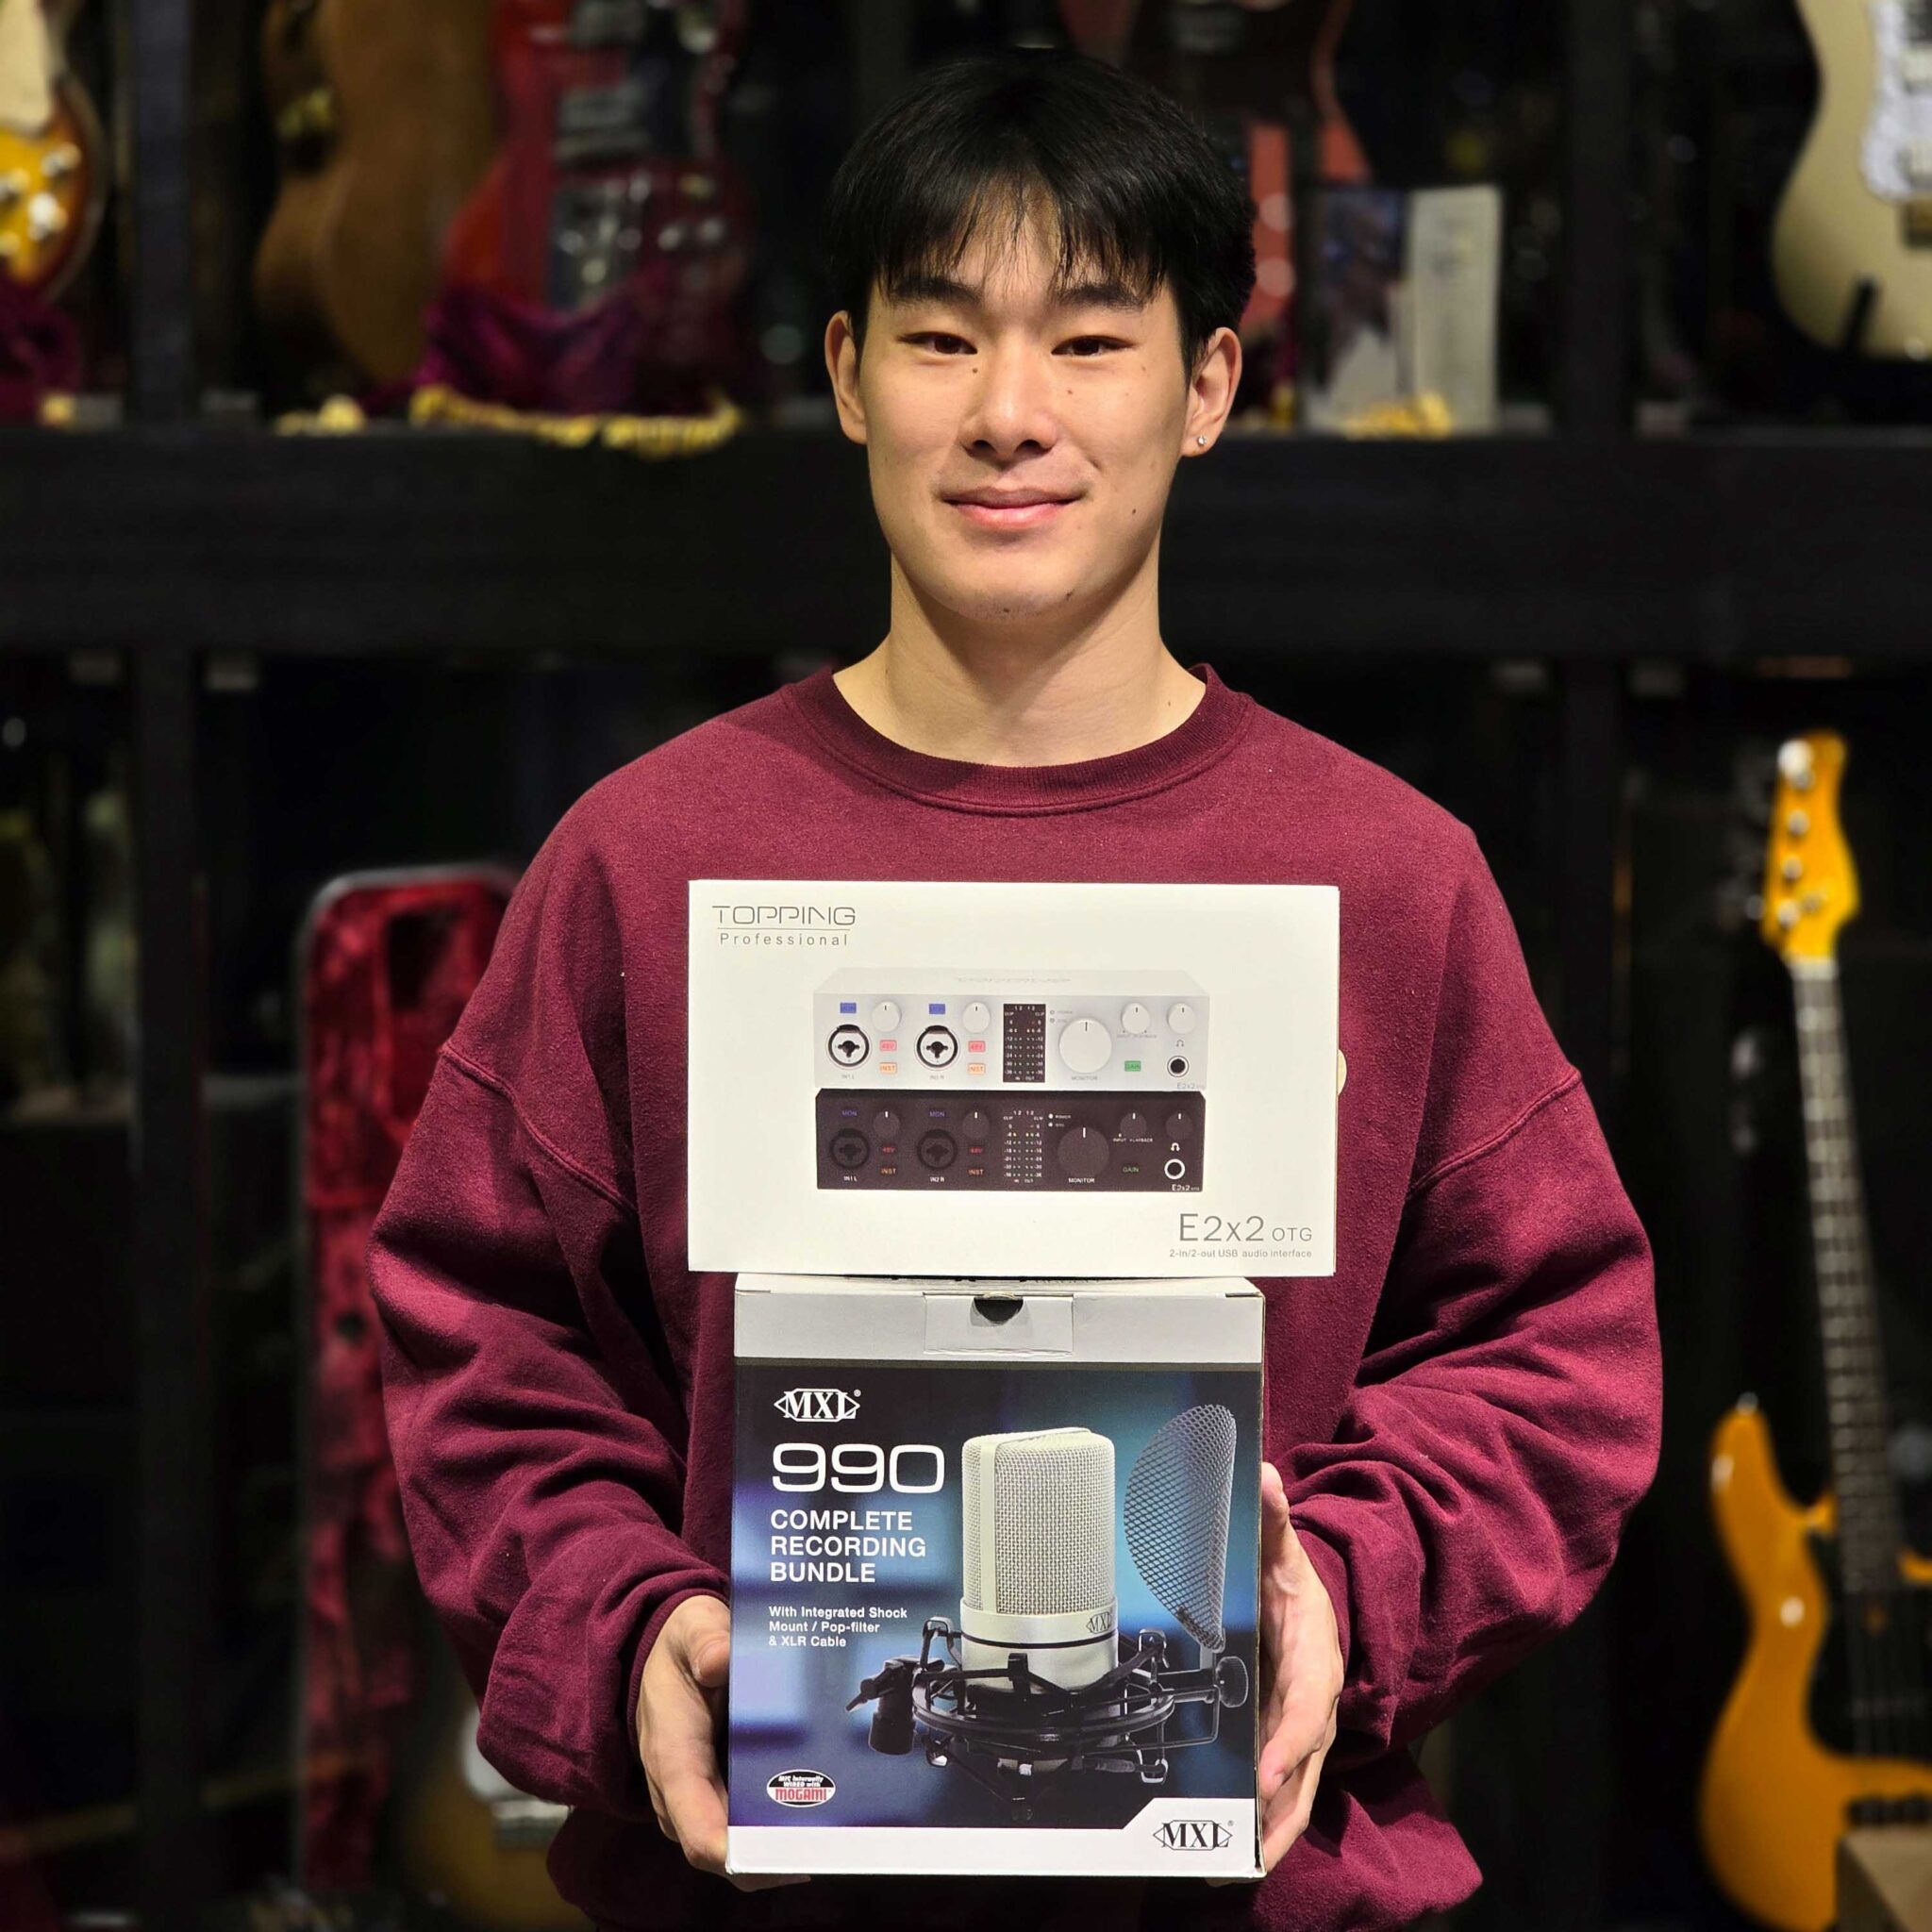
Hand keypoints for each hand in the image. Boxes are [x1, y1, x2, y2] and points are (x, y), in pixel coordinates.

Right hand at [637, 1593, 807, 1890]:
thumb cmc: (681, 1646)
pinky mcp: (714, 1794)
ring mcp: (698, 1799)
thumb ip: (704, 1639)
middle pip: (727, 1853)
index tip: (790, 1859)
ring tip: (837, 1833)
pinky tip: (821, 1813)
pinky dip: (777, 1825)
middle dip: (777, 1857)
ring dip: (782, 1845)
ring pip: (739, 1846)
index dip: (743, 1857)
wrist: (665, 1654)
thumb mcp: (691, 1627)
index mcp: (673, 1760)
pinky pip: (744, 1825)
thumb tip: (719, 1659)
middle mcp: (681, 1795)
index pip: (700, 1833)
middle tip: (834, 1847)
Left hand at [1255, 1458, 1343, 1871]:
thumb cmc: (1296, 1583)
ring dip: (1271, 1828)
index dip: (1288, 1740)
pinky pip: (1276, 1787)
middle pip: (1302, 1766)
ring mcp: (1299, 1732)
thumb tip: (1263, 1476)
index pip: (1307, 1708)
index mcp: (1315, 1661)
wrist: (1314, 1605)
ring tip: (1240, 1866)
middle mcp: (1313, 1707)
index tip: (1264, 1770)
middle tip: (1251, 1848)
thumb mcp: (1284, 1551)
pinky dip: (1260, 1819)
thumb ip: (1271, 1519)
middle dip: (1280, 1809)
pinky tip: (1233, 1848)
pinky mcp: (1282, 1745)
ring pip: (1292, 1789)